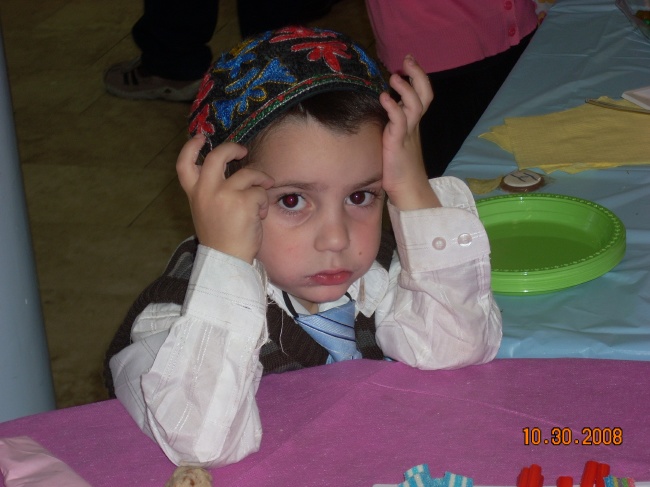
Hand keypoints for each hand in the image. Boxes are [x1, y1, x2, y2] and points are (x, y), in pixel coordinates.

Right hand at [176, 135, 274, 263]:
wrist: (227, 261)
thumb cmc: (221, 239)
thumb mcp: (206, 211)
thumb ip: (211, 191)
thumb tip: (228, 171)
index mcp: (194, 194)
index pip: (184, 164)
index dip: (191, 147)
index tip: (200, 137)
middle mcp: (206, 191)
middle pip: (217, 156)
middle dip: (232, 148)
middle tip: (243, 150)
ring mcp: (224, 195)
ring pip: (248, 173)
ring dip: (261, 179)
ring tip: (264, 190)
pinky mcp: (243, 202)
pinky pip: (260, 192)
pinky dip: (264, 201)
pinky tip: (260, 215)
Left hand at [380, 55, 440, 209]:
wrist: (408, 190)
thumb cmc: (400, 167)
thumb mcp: (398, 139)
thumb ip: (395, 123)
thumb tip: (384, 107)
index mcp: (415, 123)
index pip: (423, 94)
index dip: (419, 77)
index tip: (409, 61)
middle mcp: (414, 125)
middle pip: (424, 95)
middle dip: (418, 75)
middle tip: (408, 59)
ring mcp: (407, 134)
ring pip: (414, 105)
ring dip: (405, 89)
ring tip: (395, 76)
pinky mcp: (397, 144)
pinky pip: (398, 122)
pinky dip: (392, 107)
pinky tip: (384, 97)